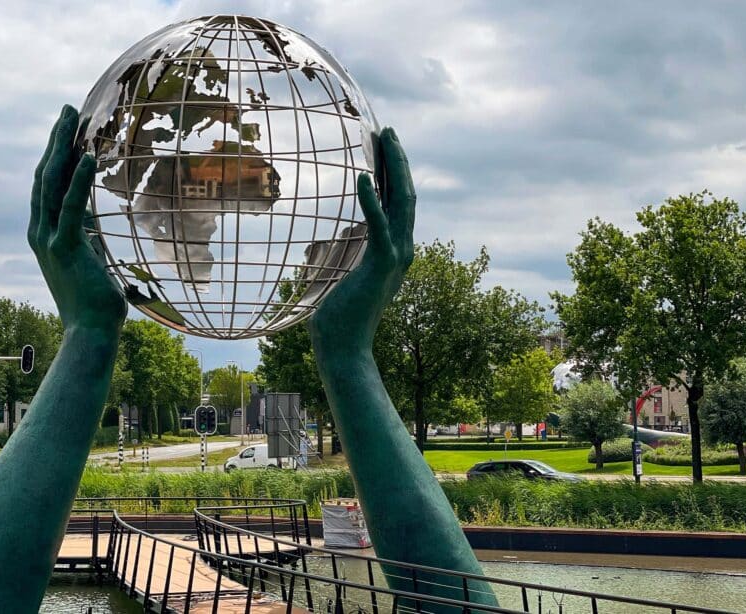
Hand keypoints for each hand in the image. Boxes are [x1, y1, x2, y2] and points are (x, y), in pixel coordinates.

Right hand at [28, 105, 126, 332]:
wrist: (91, 332)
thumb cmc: (94, 300)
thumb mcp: (88, 260)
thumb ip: (84, 238)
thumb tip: (89, 220)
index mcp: (44, 233)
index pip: (47, 184)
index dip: (56, 153)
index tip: (67, 126)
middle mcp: (40, 232)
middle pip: (45, 175)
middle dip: (56, 140)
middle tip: (67, 109)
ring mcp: (50, 239)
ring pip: (52, 184)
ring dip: (63, 149)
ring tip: (72, 120)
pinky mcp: (66, 247)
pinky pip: (71, 207)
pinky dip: (78, 180)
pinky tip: (86, 156)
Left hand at [309, 128, 414, 348]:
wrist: (343, 350)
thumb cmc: (338, 320)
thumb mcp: (343, 275)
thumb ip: (347, 253)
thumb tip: (340, 237)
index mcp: (394, 252)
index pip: (399, 203)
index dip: (394, 173)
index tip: (384, 147)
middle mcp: (402, 251)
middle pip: (407, 195)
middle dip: (399, 160)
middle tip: (389, 131)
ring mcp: (395, 257)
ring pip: (402, 202)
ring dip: (394, 168)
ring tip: (385, 139)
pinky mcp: (381, 264)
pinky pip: (377, 225)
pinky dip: (371, 200)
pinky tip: (362, 178)